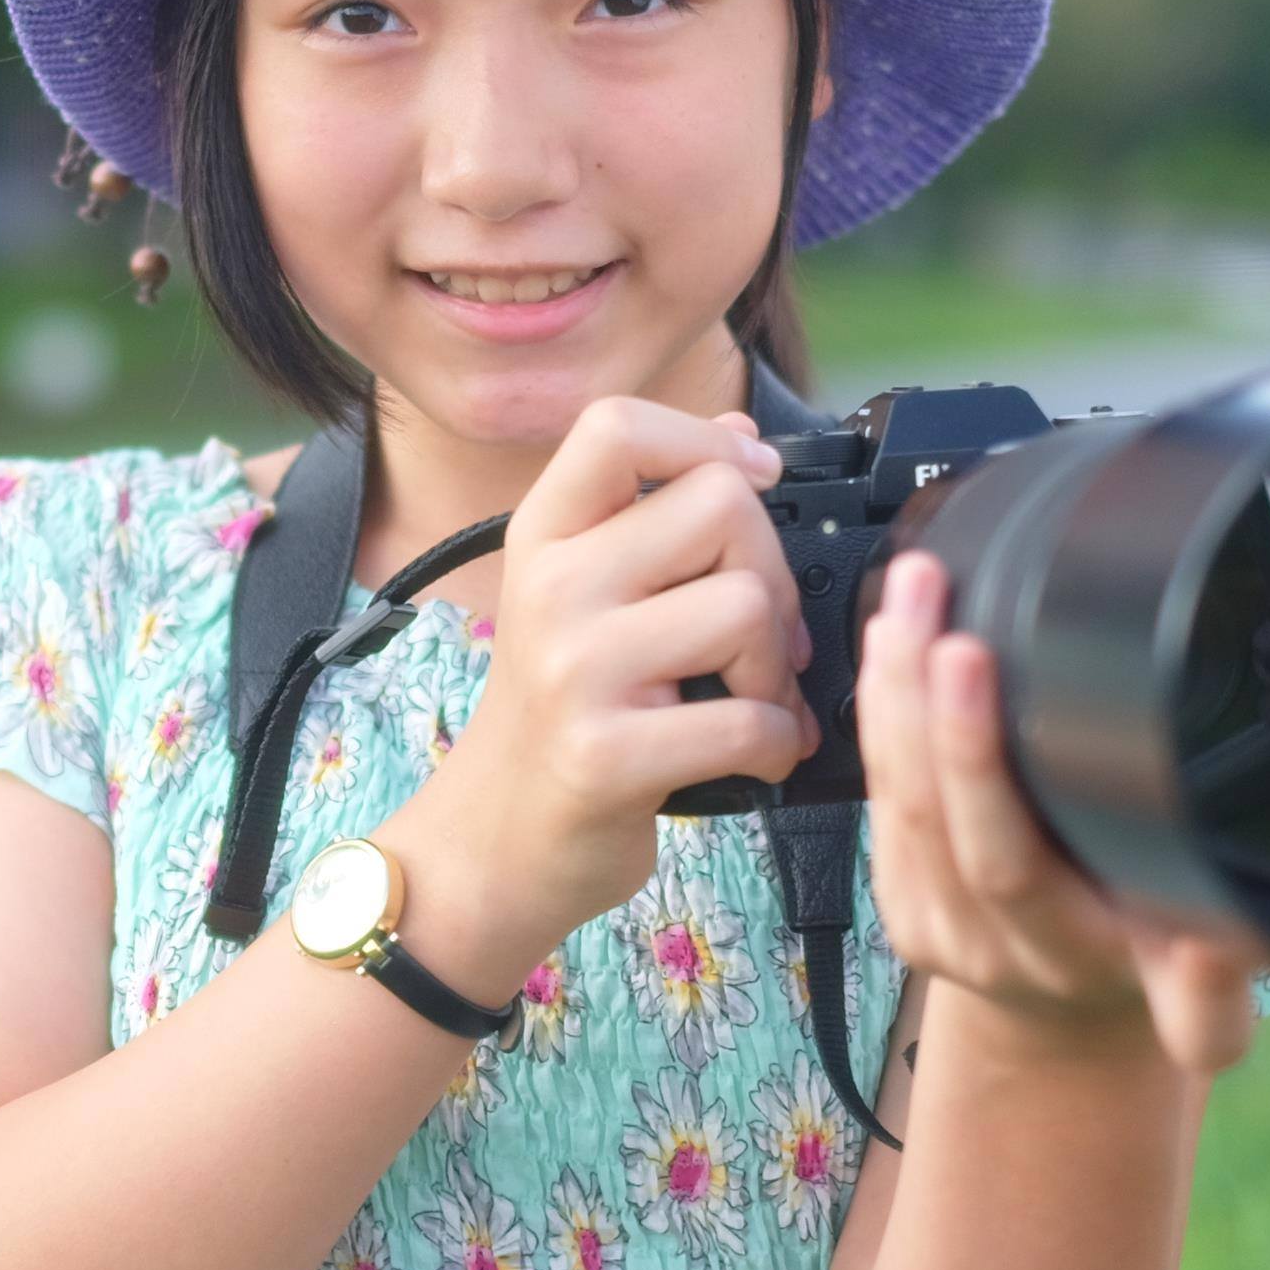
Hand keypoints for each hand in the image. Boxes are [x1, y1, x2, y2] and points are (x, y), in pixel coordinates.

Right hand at [437, 399, 819, 945]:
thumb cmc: (555, 714)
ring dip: (779, 666)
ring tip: (755, 699)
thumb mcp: (582, 593)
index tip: (751, 479)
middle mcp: (551, 588)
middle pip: (721, 508)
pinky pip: (748, 719)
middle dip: (771, 572)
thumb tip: (738, 436)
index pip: (618, 426)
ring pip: (748, 607)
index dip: (704, 439)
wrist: (490, 843)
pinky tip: (755, 756)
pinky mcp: (607, 755)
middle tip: (760, 635)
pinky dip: (776, 742)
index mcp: (544, 536)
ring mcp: (575, 670)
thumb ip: (654, 514)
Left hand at [858, 549, 1269, 1074]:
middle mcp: (979, 935)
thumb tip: (1238, 938)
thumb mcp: (1197, 1005)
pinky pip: (875, 781)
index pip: (1004, 858)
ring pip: (892, 784)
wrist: (1066, 1028)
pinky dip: (881, 700)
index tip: (977, 661)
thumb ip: (1212, 991)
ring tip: (913, 591)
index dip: (977, 764)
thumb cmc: (1142, 979)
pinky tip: (891, 634)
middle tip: (941, 610)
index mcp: (1060, 952)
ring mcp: (924, 909)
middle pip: (933, 807)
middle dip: (929, 697)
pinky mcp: (892, 881)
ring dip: (895, 681)